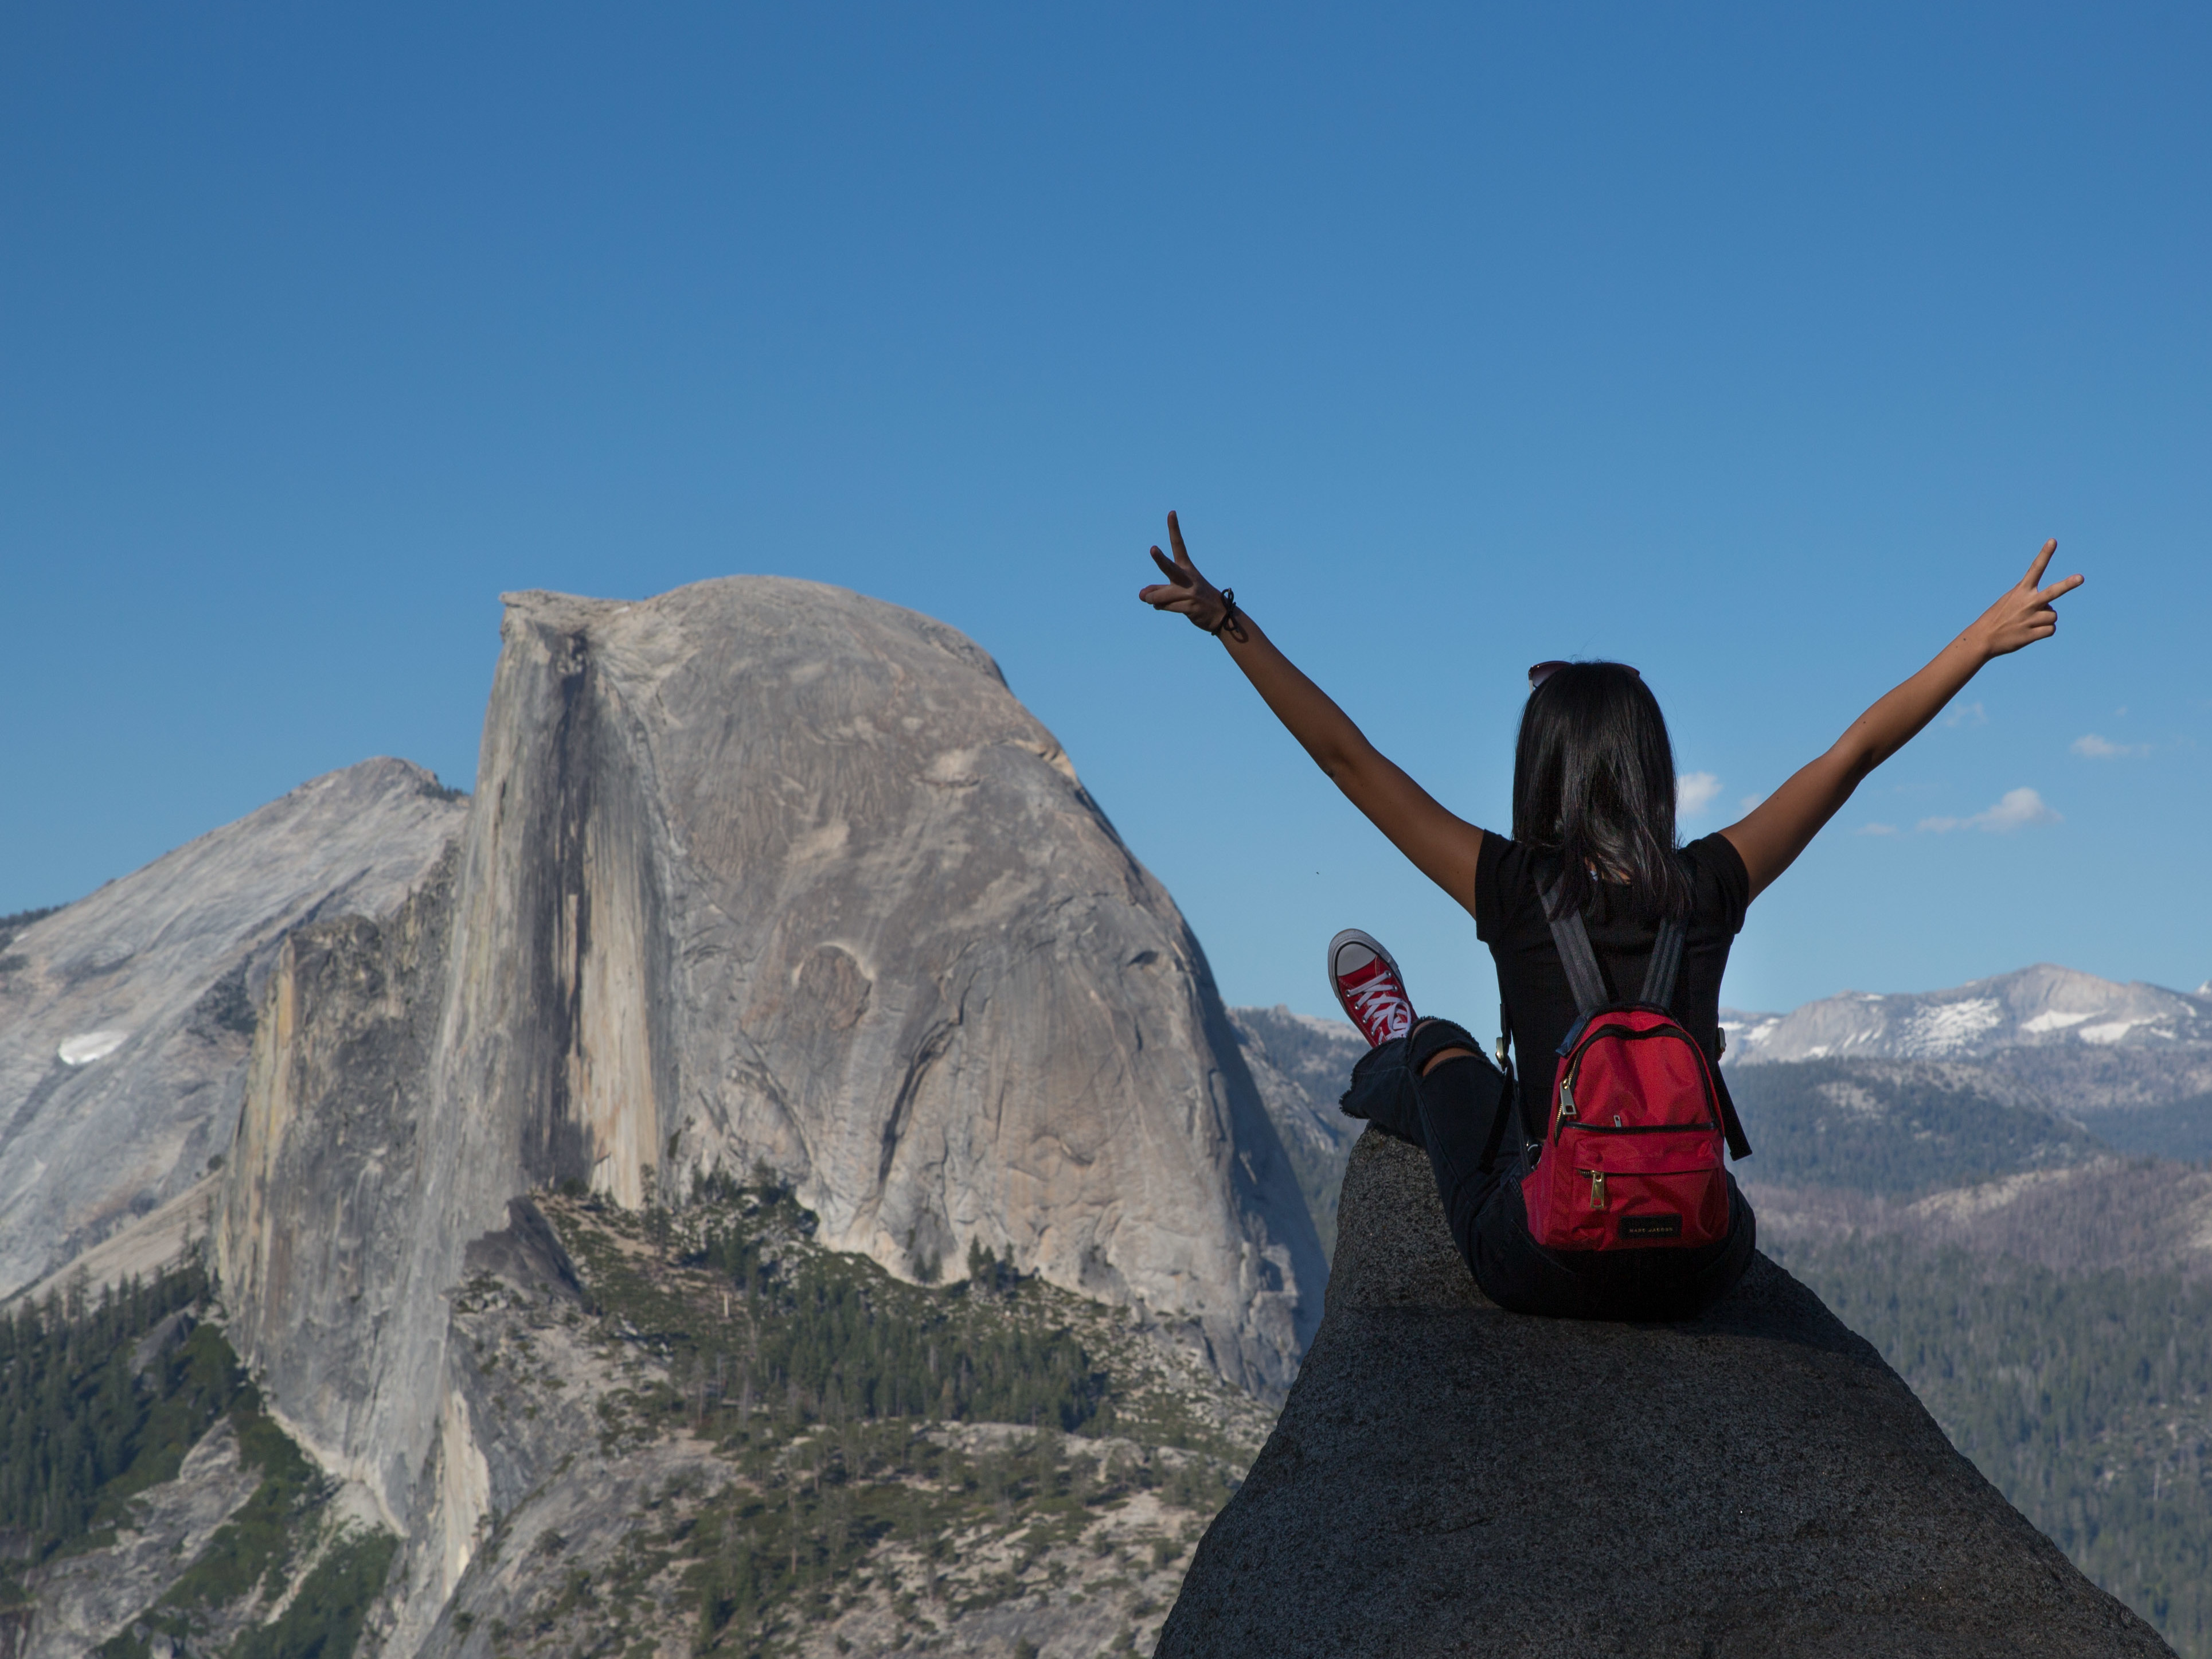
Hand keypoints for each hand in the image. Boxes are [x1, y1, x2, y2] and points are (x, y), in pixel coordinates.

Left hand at [1137, 511, 1241, 637]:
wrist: (1221, 616)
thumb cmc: (1196, 600)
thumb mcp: (1177, 591)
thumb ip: (1158, 590)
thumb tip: (1141, 595)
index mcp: (1187, 568)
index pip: (1179, 545)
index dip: (1174, 529)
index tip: (1171, 512)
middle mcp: (1188, 578)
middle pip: (1169, 568)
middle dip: (1160, 559)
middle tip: (1153, 548)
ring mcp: (1189, 593)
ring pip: (1160, 596)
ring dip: (1152, 599)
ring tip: (1151, 599)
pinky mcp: (1189, 607)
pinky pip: (1166, 607)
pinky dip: (1161, 607)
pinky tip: (1162, 606)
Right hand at [1968, 540, 2083, 658]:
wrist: (1982, 639)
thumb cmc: (1997, 617)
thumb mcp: (2009, 601)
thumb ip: (2031, 600)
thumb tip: (2051, 609)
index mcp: (2020, 591)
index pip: (2035, 569)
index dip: (2045, 554)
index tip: (2053, 541)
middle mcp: (2027, 603)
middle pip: (2053, 592)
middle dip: (2068, 584)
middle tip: (2080, 578)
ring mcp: (2030, 619)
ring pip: (2053, 615)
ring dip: (2045, 619)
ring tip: (2029, 623)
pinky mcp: (2032, 634)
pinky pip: (2050, 630)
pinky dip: (2043, 631)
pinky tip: (2030, 632)